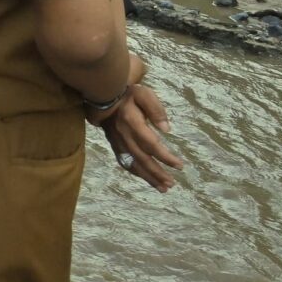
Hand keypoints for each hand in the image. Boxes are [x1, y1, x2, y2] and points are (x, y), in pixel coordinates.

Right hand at [97, 73, 181, 192]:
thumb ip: (156, 110)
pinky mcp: (114, 144)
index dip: (165, 157)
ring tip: (163, 187)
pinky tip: (146, 178)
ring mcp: (117, 141)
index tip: (180, 166)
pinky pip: (124, 161)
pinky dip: (135, 172)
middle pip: (142, 158)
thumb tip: (167, 129)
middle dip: (157, 173)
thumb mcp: (143, 94)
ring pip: (132, 163)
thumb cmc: (127, 94)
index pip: (151, 144)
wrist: (101, 96)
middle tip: (172, 184)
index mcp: (132, 122)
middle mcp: (124, 135)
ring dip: (147, 177)